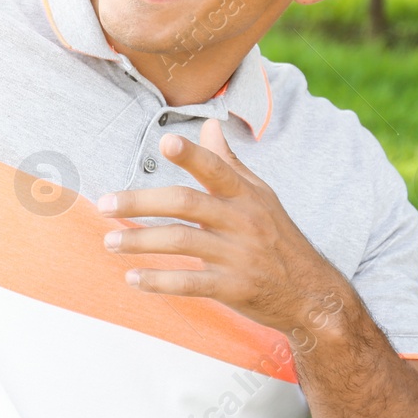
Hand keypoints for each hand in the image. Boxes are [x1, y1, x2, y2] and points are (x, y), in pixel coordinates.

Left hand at [97, 118, 349, 336]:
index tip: (166, 142)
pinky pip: (190, 283)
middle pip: (185, 204)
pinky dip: (159, 281)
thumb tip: (208, 123)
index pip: (216, 169)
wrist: (313, 294)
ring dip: (140, 241)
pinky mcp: (233, 288)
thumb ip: (229, 162)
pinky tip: (133, 278)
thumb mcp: (261, 196)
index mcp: (245, 195)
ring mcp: (237, 255)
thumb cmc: (278, 237)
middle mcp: (241, 221)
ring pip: (181, 242)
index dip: (192, 155)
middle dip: (140, 202)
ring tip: (110, 243)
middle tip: (104, 205)